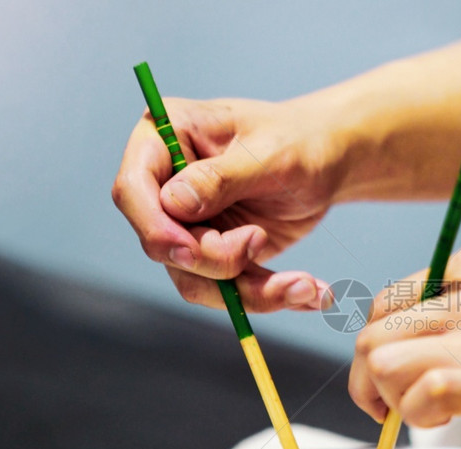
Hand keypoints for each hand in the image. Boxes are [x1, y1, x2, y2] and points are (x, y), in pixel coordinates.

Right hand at [112, 97, 344, 311]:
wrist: (327, 161)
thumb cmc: (298, 140)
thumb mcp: (267, 154)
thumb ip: (219, 178)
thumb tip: (173, 203)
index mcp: (165, 138)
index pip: (133, 188)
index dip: (154, 227)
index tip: (189, 250)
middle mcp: (167, 185)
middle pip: (166, 246)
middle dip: (219, 261)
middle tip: (262, 240)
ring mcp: (188, 225)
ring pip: (197, 280)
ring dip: (253, 292)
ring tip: (308, 286)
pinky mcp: (215, 255)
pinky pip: (229, 292)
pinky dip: (270, 297)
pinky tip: (312, 294)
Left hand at [349, 243, 460, 427]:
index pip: (387, 305)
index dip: (378, 346)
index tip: (393, 376)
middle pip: (371, 336)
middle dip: (368, 381)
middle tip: (394, 408)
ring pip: (382, 362)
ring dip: (390, 400)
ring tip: (428, 416)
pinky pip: (425, 394)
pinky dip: (422, 417)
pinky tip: (452, 422)